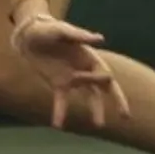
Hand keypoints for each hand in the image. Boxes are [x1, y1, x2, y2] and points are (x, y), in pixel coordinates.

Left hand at [11, 15, 131, 128]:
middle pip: (104, 88)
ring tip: (99, 124)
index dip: (102, 80)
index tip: (103, 80)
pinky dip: (60, 113)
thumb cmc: (48, 29)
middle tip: (125, 116)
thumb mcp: (62, 31)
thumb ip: (80, 35)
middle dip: (117, 100)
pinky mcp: (58, 84)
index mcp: (89, 56)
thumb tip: (100, 38)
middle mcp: (84, 69)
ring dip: (95, 110)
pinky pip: (61, 101)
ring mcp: (72, 78)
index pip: (103, 73)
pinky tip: (58, 125)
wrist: (28, 35)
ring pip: (89, 97)